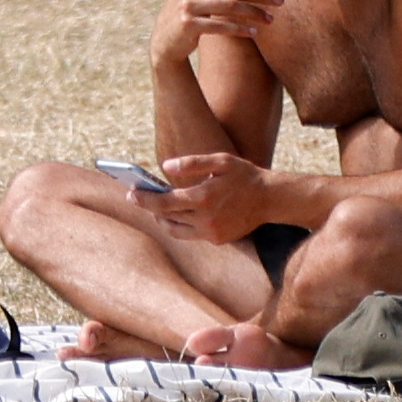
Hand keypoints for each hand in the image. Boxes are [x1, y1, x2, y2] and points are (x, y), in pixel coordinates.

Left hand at [149, 152, 283, 240]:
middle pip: (167, 217)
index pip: (164, 203)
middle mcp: (206, 219)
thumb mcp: (219, 161)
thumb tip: (164, 167)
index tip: (131, 194)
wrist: (270, 199)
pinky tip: (177, 214)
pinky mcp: (218, 240)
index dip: (145, 199)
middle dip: (150, 208)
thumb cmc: (244, 175)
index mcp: (203, 198)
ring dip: (163, 219)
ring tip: (154, 208)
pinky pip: (192, 235)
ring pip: (176, 230)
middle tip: (137, 198)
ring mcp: (212, 233)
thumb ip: (191, 163)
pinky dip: (181, 225)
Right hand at [157, 0, 277, 65]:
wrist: (165, 40)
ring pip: (228, 8)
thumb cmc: (188, 8)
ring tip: (271, 19)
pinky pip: (220, 26)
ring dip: (253, 13)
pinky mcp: (188, 24)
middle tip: (280, 0)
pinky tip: (254, 32)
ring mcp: (187, 6)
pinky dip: (239, 29)